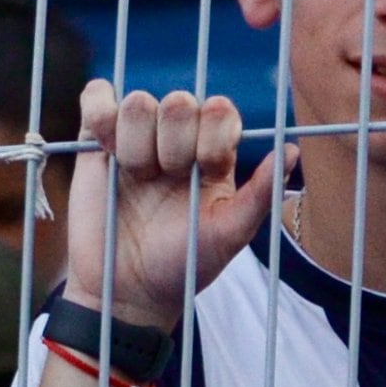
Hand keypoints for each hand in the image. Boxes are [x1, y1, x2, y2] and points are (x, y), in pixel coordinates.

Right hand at [59, 79, 283, 334]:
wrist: (126, 291)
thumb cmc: (183, 265)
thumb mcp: (229, 236)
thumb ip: (261, 195)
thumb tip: (291, 149)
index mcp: (214, 152)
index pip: (220, 110)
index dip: (210, 136)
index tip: (200, 172)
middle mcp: (177, 137)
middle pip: (179, 102)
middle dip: (171, 146)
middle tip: (163, 181)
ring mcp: (135, 134)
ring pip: (138, 102)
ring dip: (134, 145)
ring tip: (133, 178)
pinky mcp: (94, 138)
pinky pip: (96, 95)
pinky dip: (99, 113)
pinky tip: (105, 150)